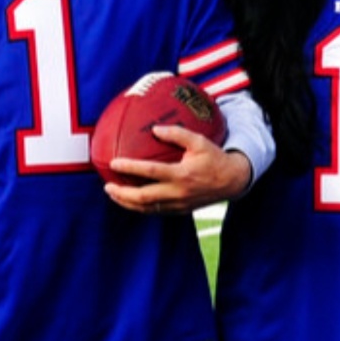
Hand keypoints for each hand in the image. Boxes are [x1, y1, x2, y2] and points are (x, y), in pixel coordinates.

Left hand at [104, 126, 252, 213]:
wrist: (232, 181)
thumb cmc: (214, 158)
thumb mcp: (199, 141)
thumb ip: (177, 134)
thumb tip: (155, 129)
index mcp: (182, 174)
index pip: (150, 172)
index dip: (130, 167)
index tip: (114, 163)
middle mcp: (178, 192)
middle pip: (143, 198)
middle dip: (122, 193)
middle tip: (107, 186)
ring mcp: (178, 204)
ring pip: (146, 208)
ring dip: (127, 203)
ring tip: (113, 193)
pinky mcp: (179, 211)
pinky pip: (155, 211)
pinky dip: (140, 207)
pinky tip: (130, 200)